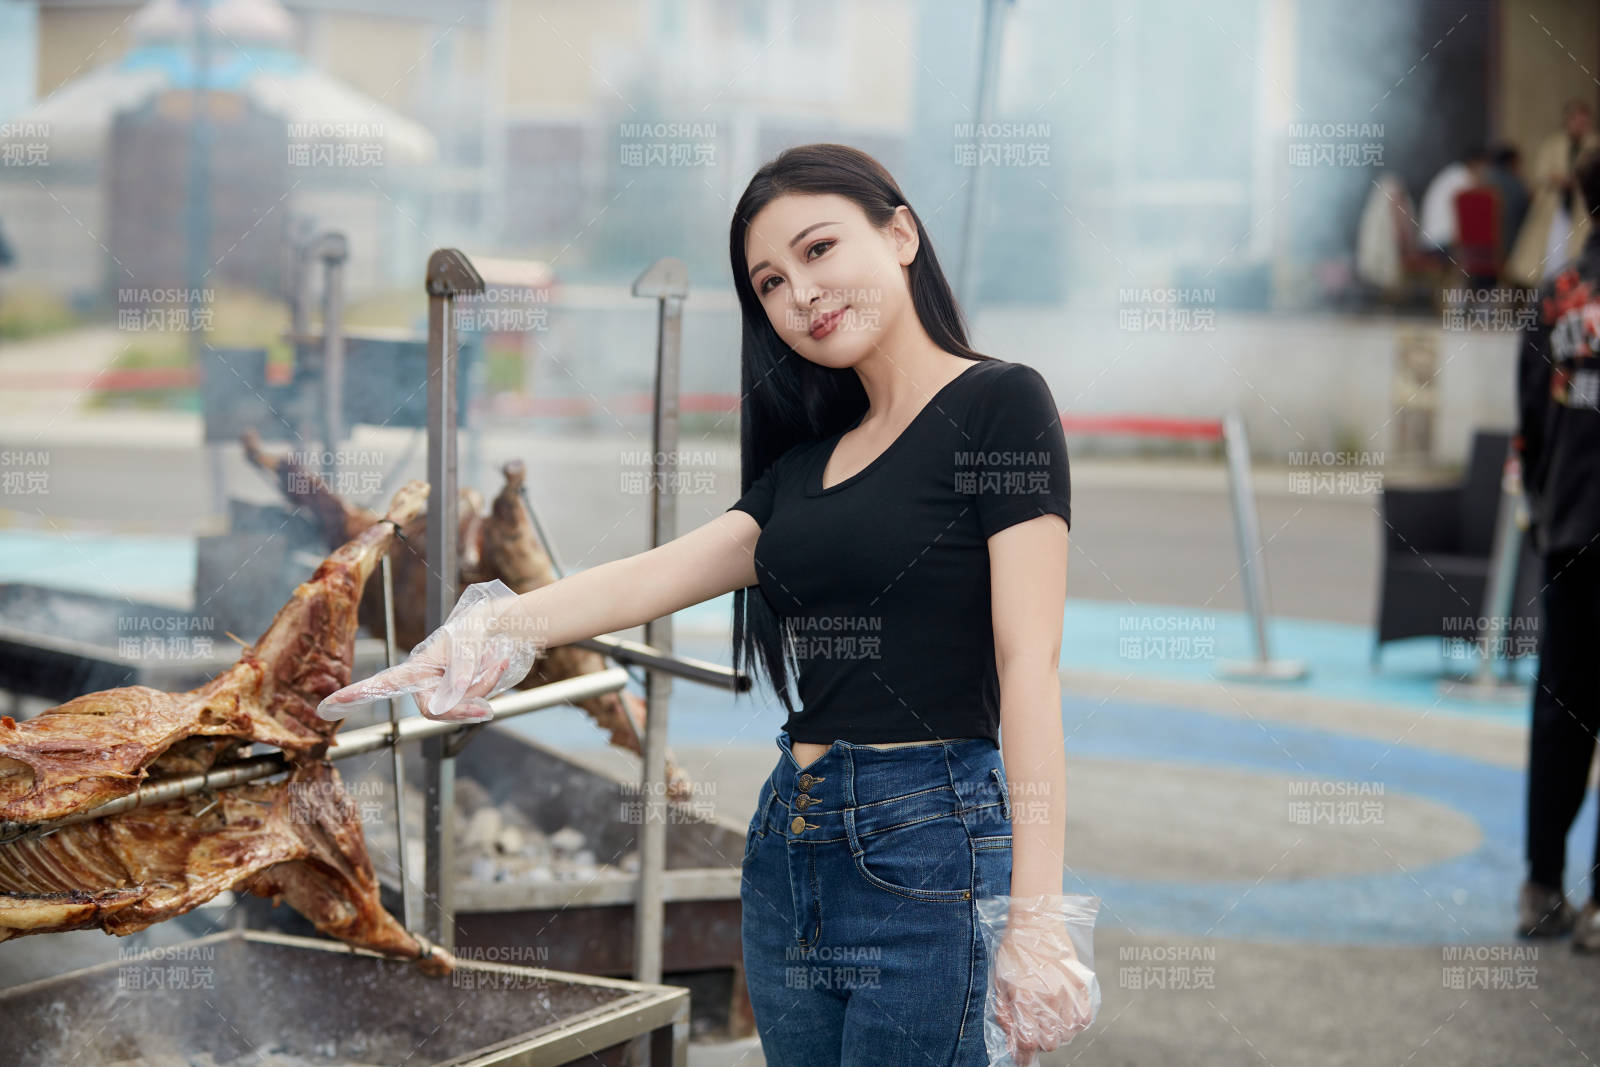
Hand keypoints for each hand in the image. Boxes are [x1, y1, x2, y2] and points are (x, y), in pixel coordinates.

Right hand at [316, 579, 540, 722]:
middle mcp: (427, 682)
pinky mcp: (464, 697)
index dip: (356, 695)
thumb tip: (454, 695)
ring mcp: (446, 692)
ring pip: (460, 708)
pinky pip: (474, 705)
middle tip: (488, 697)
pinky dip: (491, 687)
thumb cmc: (477, 626)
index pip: (383, 684)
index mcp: (417, 666)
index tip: (327, 705)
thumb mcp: (471, 637)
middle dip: (464, 703)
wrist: (503, 627)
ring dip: (484, 688)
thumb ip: (463, 664)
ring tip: (498, 662)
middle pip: (436, 709)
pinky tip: (500, 664)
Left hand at [985, 894, 1100, 1063]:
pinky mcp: (1080, 985)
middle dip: (1039, 1043)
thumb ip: (1005, 1015)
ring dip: (1057, 1034)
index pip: (1027, 1042)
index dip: (1023, 1057)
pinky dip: (1075, 1024)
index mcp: (1024, 997)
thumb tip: (1010, 1043)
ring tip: (1048, 1022)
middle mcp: (1048, 998)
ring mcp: (1067, 991)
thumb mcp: (999, 982)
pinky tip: (1065, 1018)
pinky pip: (1084, 1018)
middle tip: (1033, 1033)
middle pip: (1050, 1042)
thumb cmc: (1013, 951)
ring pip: (1068, 1033)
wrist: (1036, 923)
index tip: (1022, 1060)